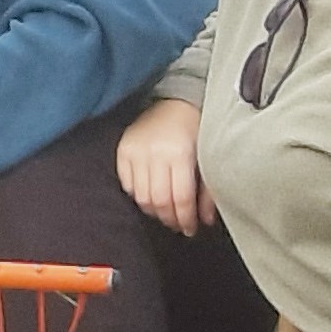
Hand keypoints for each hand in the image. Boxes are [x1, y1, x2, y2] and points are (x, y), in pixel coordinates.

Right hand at [117, 98, 207, 234]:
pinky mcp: (122, 149)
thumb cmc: (197, 130)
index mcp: (179, 153)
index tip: (190, 229)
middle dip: (169, 218)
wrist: (176, 102)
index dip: (186, 218)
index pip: (180, 198)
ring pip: (140, 196)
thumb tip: (206, 220)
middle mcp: (154, 152)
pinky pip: (126, 184)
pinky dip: (138, 195)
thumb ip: (208, 189)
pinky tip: (151, 197)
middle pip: (158, 200)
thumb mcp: (208, 157)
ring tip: (165, 214)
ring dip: (153, 211)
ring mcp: (135, 151)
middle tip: (178, 226)